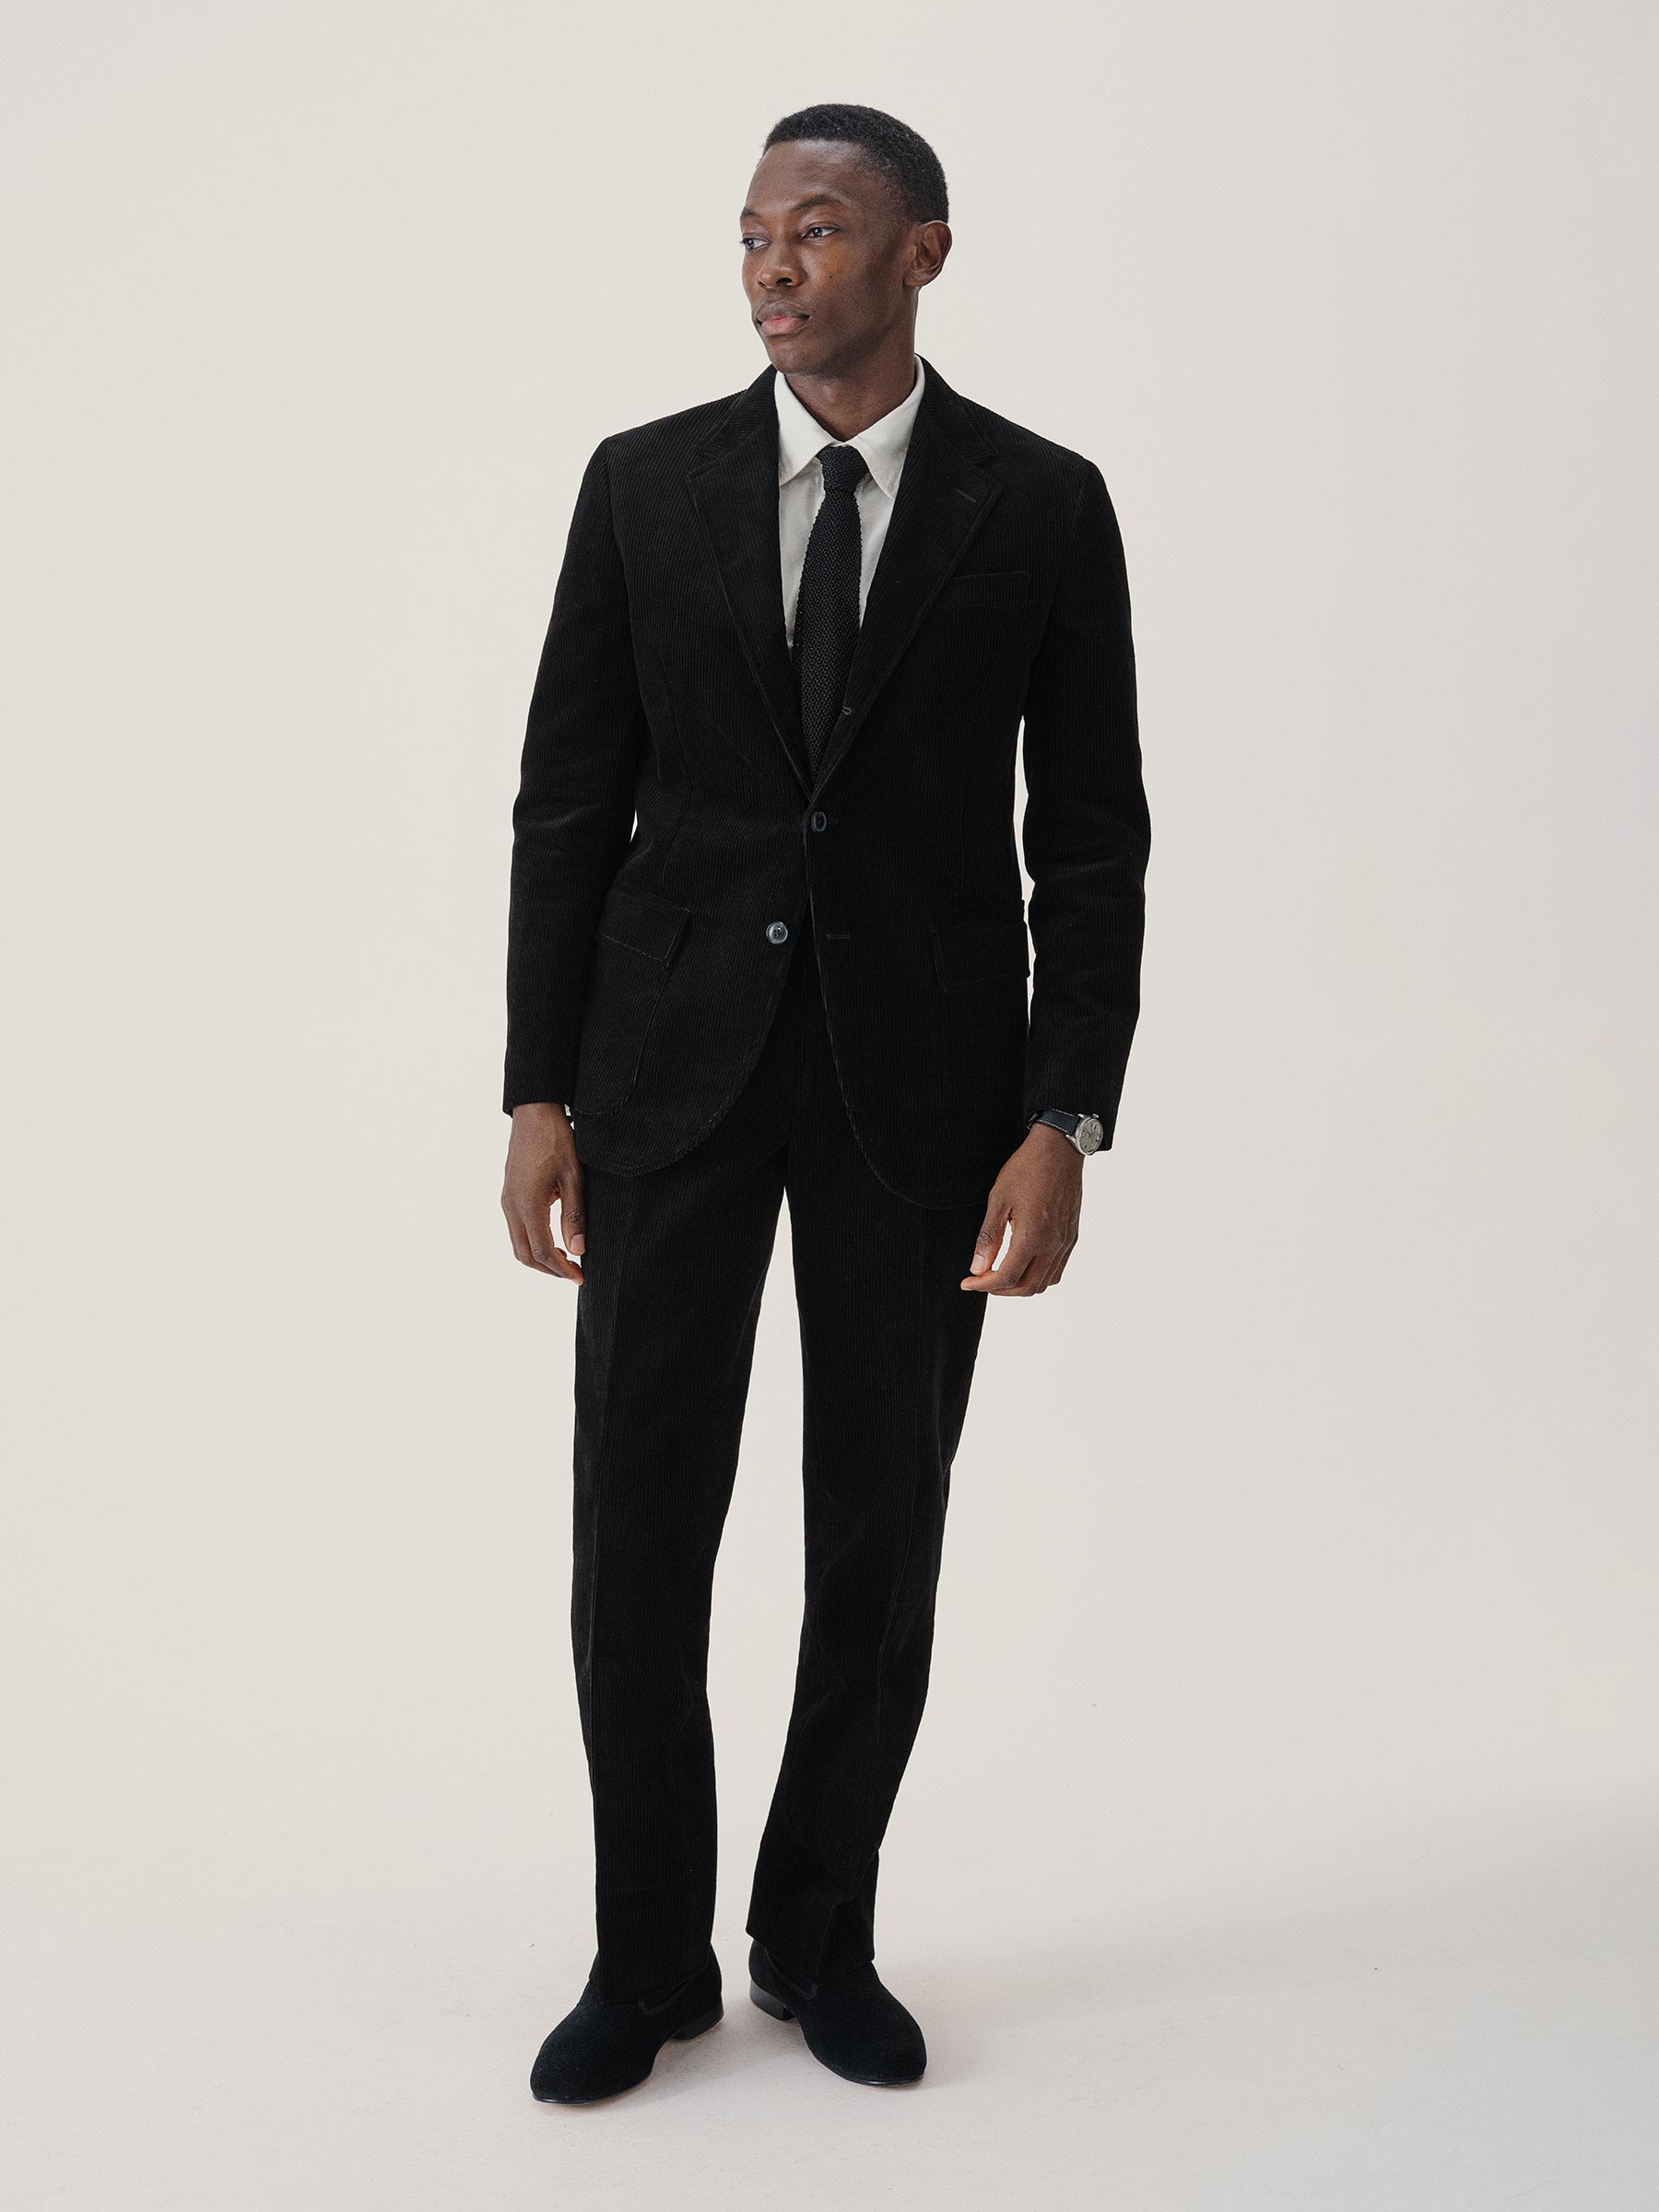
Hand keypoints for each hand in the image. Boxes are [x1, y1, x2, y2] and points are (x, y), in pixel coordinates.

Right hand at [501, 1103, 585, 1282]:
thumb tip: (578, 1250)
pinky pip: (517, 1228)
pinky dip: (533, 1241)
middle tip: (574, 1273)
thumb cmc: (557, 1140)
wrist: (534, 1112)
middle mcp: (511, 1206)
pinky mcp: (509, 1194)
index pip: (541, 1251)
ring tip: (567, 1258)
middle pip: (524, 1254)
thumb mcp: (574, 1177)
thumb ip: (575, 1216)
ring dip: (540, 1256)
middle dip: (548, 1269)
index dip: (561, 1269)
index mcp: (527, 1204)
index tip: (580, 1277)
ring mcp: (507, 1200)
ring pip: (518, 1243)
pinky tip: (555, 1237)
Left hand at [960, 1122, 1083, 1294]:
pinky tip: (1023, 1264)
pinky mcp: (1071, 1236)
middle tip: (981, 1281)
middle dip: (1001, 1290)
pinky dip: (1038, 1276)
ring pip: (1044, 1282)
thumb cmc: (1026, 1169)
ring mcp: (1065, 1242)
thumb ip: (989, 1237)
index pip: (1007, 1277)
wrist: (1059, 1150)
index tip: (968, 1282)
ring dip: (1021, 1286)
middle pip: (1027, 1288)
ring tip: (1000, 1275)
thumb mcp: (998, 1200)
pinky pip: (1057, 1269)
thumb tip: (977, 1267)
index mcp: (1032, 1237)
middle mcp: (1053, 1245)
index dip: (983, 1285)